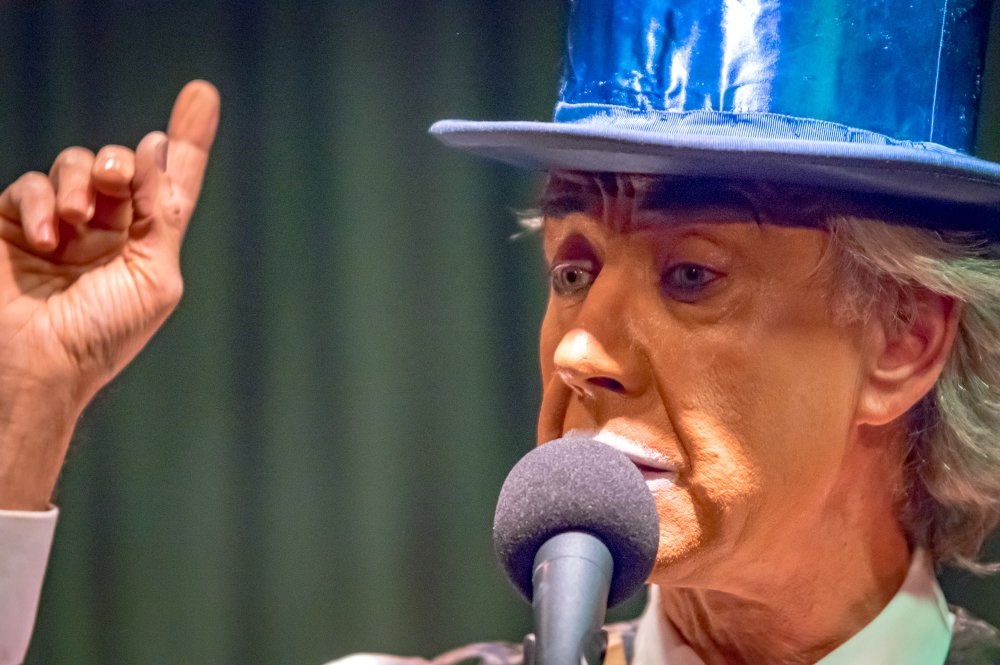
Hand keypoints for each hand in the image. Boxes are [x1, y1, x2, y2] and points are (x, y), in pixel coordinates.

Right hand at [0, 81, 219, 509]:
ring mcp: (62, 224)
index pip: (172, 181)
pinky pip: (31, 185)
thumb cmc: (102, 335)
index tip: (202, 95)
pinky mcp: (15, 224)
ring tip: (79, 221)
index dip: (189, 137)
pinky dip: (41, 201)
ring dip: (83, 182)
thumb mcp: (154, 275)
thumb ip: (162, 213)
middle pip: (125, 163)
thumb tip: (157, 145)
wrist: (38, 367)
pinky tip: (48, 236)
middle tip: (119, 181)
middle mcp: (110, 228)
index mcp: (149, 242)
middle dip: (125, 163)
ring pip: (78, 164)